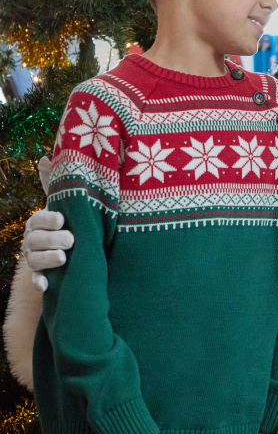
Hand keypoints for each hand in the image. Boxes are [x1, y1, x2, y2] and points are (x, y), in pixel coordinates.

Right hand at [23, 157, 72, 291]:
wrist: (79, 246)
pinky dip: (39, 283)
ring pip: (33, 260)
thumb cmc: (71, 220)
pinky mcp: (42, 275)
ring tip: (65, 257)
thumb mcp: (66, 202)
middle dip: (51, 239)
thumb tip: (45, 157)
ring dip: (47, 259)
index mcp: (38, 221)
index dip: (48, 220)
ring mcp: (35, 258)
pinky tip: (45, 286)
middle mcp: (33, 240)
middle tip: (71, 239)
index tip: (62, 219)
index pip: (37, 219)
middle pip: (34, 240)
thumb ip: (56, 183)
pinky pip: (36, 280)